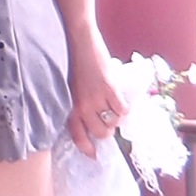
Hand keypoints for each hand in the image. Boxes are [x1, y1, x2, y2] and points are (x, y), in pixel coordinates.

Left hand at [64, 28, 125, 159]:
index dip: (87, 149)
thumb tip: (91, 117)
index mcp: (70, 107)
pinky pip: (122, 109)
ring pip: (112, 123)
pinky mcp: (109, 89)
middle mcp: (82, 107)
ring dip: (116, 119)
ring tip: (115, 110)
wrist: (78, 41)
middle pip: (100, 133)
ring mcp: (96, 99)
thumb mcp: (69, 87)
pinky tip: (123, 103)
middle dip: (107, 132)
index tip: (94, 155)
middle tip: (109, 123)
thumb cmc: (72, 61)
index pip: (78, 137)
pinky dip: (125, 109)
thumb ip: (77, 102)